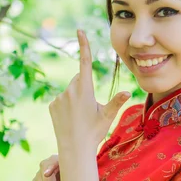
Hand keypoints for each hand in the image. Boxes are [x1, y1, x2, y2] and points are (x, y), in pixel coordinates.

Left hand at [48, 29, 130, 150]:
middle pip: (79, 79)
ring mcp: (59, 97)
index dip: (84, 46)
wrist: (74, 149)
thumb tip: (128, 93)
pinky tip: (70, 119)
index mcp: (84, 90)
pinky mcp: (52, 105)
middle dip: (84, 86)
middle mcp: (70, 90)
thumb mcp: (108, 116)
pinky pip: (62, 99)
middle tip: (91, 108)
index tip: (80, 31)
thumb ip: (116, 102)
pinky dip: (67, 105)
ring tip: (80, 116)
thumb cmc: (94, 132)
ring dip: (76, 97)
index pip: (85, 63)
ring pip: (71, 90)